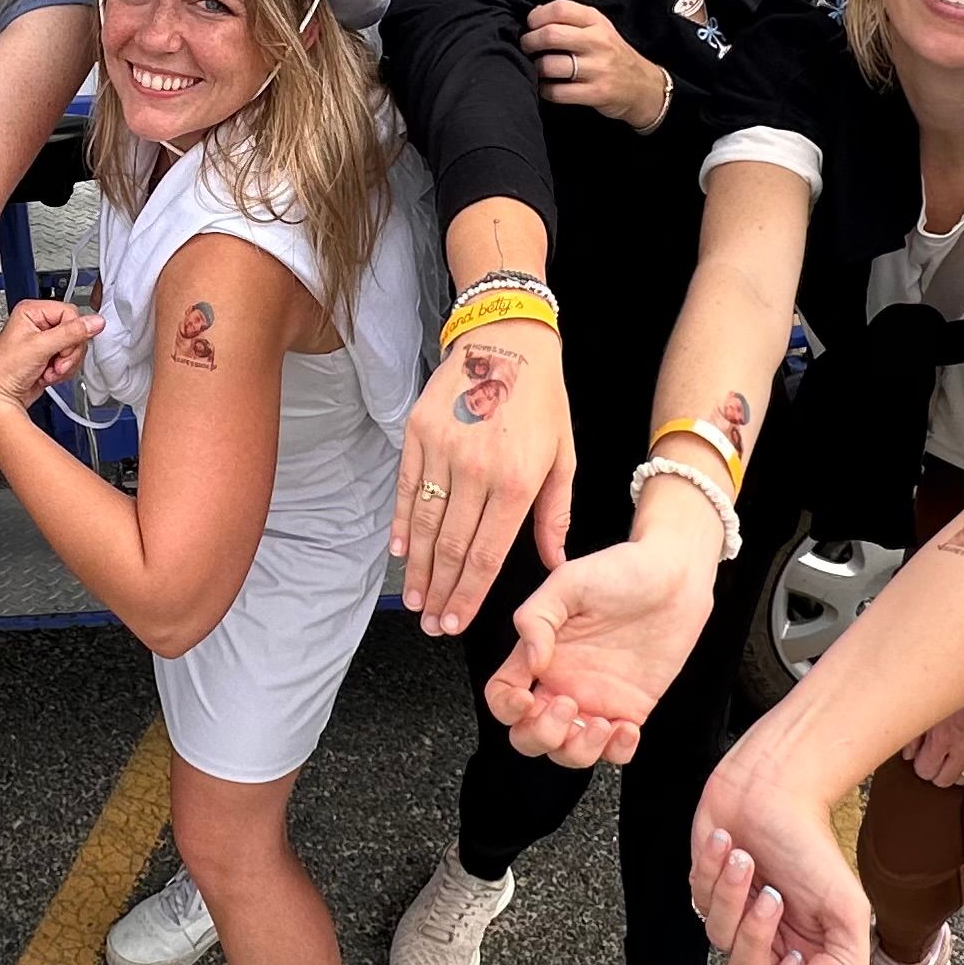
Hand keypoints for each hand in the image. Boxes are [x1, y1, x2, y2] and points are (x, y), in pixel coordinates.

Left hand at [0, 296, 99, 410]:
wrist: (0, 398)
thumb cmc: (5, 370)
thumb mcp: (40, 347)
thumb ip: (71, 333)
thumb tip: (95, 322)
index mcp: (32, 311)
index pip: (70, 313)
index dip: (71, 333)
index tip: (61, 349)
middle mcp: (39, 323)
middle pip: (76, 331)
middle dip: (68, 353)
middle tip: (55, 362)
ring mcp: (45, 341)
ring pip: (75, 347)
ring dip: (65, 364)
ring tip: (48, 370)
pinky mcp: (50, 356)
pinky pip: (70, 360)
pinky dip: (63, 371)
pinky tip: (48, 375)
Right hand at [392, 319, 571, 632]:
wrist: (507, 340)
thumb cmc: (541, 401)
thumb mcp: (563, 457)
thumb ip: (555, 514)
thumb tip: (555, 564)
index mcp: (518, 481)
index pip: (488, 554)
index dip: (471, 594)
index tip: (457, 623)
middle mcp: (477, 470)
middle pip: (452, 547)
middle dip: (442, 592)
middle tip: (432, 624)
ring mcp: (443, 450)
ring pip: (424, 524)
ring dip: (418, 569)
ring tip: (415, 600)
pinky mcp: (418, 433)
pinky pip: (406, 489)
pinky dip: (400, 525)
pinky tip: (399, 554)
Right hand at [487, 521, 715, 767]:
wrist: (675, 577)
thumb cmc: (620, 571)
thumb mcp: (567, 583)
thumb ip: (536, 619)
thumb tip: (533, 663)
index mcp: (539, 655)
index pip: (502, 695)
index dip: (505, 707)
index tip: (527, 698)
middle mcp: (561, 683)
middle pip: (529, 736)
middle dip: (541, 735)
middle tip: (567, 705)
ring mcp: (595, 701)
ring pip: (568, 753)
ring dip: (578, 750)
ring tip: (602, 723)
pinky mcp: (630, 710)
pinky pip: (614, 752)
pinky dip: (616, 752)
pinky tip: (627, 727)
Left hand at [523, 0, 675, 130]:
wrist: (643, 86)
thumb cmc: (612, 54)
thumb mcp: (598, 28)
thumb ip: (570, 19)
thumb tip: (535, 13)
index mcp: (596, 21)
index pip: (559, 8)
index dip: (536, 17)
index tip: (531, 26)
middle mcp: (598, 42)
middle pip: (550, 35)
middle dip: (529, 42)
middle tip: (526, 48)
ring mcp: (598, 68)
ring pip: (550, 65)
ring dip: (535, 68)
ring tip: (536, 68)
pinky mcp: (596, 93)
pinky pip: (557, 92)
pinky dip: (544, 90)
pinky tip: (547, 87)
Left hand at [688, 739, 877, 964]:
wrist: (774, 788)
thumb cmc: (811, 845)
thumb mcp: (849, 907)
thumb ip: (844, 963)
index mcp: (809, 956)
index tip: (791, 963)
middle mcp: (771, 945)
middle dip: (755, 935)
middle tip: (773, 895)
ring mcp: (736, 919)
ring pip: (717, 940)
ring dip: (732, 893)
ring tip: (748, 859)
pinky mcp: (705, 892)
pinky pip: (697, 900)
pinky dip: (713, 868)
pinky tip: (728, 844)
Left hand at [908, 689, 963, 790]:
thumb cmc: (954, 685)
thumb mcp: (925, 705)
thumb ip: (913, 733)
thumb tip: (909, 755)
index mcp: (944, 736)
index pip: (926, 772)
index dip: (922, 764)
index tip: (923, 756)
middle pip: (944, 781)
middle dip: (937, 770)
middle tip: (937, 756)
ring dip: (958, 768)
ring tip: (956, 751)